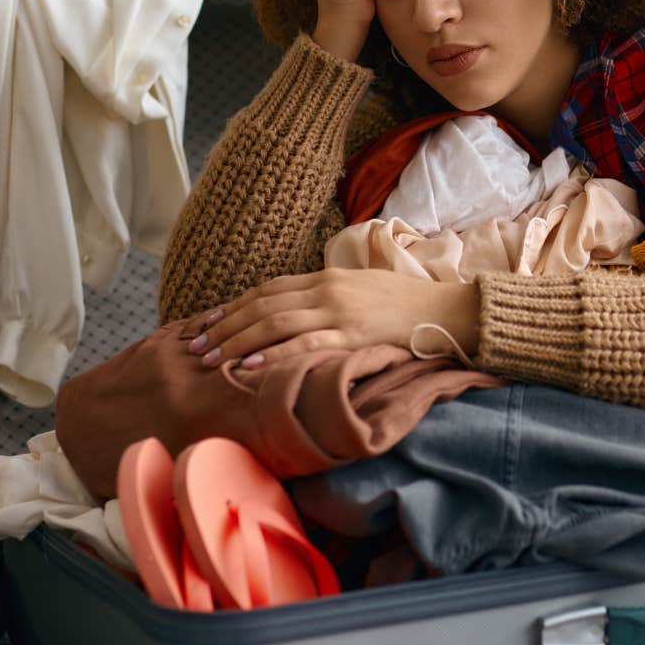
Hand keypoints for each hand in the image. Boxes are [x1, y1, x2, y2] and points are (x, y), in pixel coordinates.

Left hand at [184, 268, 479, 369]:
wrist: (448, 309)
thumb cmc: (406, 304)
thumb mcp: (361, 290)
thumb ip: (330, 297)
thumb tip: (298, 314)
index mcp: (327, 277)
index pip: (268, 290)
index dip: (233, 306)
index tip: (206, 321)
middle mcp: (328, 290)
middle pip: (262, 305)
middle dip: (225, 326)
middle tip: (195, 346)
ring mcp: (340, 312)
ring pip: (276, 322)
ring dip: (238, 341)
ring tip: (211, 358)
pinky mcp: (354, 335)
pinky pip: (306, 344)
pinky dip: (275, 354)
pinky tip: (251, 366)